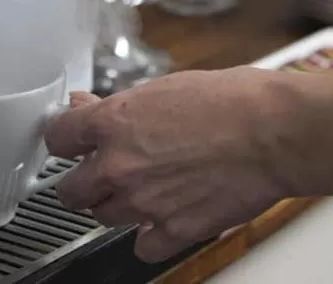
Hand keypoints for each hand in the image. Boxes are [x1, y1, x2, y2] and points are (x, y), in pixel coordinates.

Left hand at [45, 69, 294, 262]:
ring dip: (116, 205)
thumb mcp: (166, 87)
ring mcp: (143, 202)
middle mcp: (119, 166)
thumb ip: (122, 105)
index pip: (57, 137)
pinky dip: (149, 235)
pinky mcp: (173, 230)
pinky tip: (163, 217)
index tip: (71, 141)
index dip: (64, 138)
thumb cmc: (234, 102)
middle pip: (70, 190)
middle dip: (82, 181)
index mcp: (113, 123)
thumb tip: (93, 106)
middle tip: (100, 172)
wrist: (275, 133)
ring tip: (141, 189)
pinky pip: (142, 246)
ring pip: (103, 217)